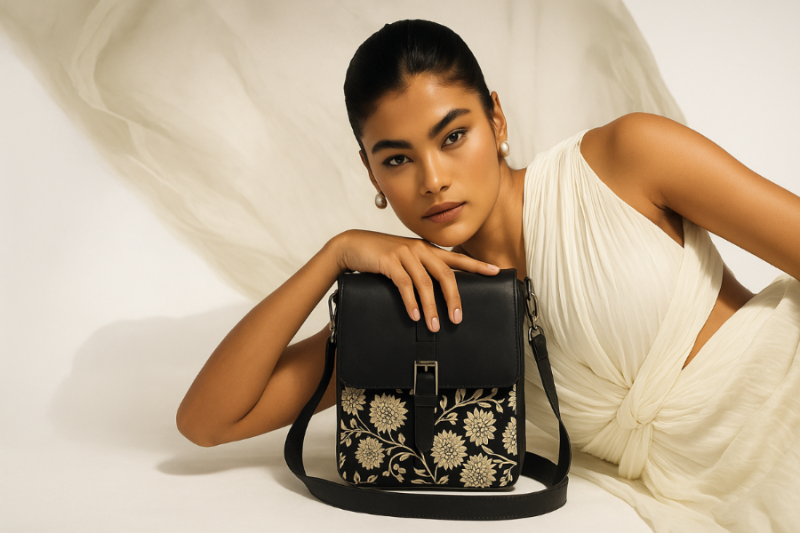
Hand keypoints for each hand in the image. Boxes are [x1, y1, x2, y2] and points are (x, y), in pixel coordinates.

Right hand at [330, 230, 500, 331]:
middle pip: (445, 274)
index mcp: (427, 249)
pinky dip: (411, 302)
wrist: (353, 245)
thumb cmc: (381, 255)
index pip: (457, 258)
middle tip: (457, 319)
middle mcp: (420, 249)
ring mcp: (405, 254)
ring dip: (432, 307)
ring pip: (425, 283)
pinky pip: (405, 284)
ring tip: (434, 325)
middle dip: (454, 298)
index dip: (477, 265)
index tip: (495, 272)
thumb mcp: (406, 259)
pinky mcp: (389, 261)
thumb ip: (422, 270)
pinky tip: (415, 315)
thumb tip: (438, 293)